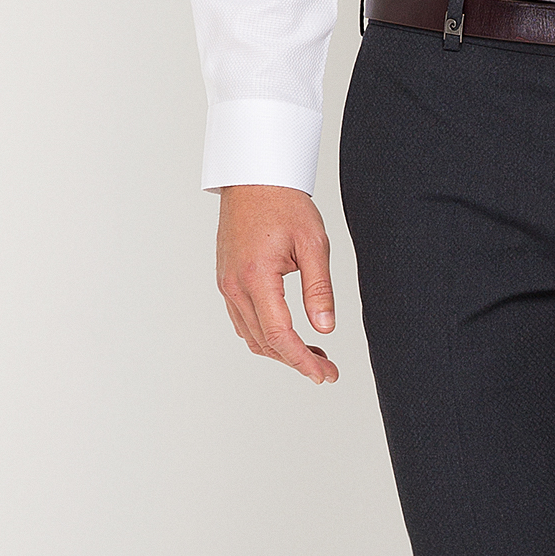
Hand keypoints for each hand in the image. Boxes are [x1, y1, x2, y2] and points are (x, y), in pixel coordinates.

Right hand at [216, 185, 338, 386]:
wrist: (254, 180)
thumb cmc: (284, 205)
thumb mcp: (314, 244)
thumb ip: (319, 289)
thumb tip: (325, 328)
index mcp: (256, 277)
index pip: (279, 335)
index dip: (302, 360)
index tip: (324, 375)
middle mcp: (235, 286)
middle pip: (265, 342)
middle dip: (297, 361)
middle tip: (328, 370)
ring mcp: (226, 285)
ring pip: (251, 336)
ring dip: (281, 351)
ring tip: (314, 355)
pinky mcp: (226, 281)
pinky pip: (242, 321)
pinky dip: (265, 336)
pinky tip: (288, 335)